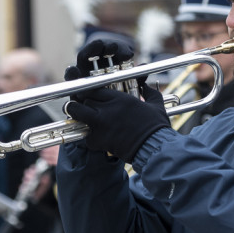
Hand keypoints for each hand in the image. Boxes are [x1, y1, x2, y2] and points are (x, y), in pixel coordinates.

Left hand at [64, 40, 168, 159]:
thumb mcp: (156, 105)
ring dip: (77, 114)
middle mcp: (107, 108)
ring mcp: (101, 123)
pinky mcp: (99, 139)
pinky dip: (90, 138)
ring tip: (80, 117)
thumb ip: (150, 92)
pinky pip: (86, 136)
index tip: (90, 95)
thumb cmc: (156, 126)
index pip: (94, 88)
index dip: (89, 91)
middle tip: (83, 106)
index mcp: (120, 98)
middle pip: (83, 98)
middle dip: (82, 102)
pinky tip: (96, 139)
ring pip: (77, 112)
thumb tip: (147, 86)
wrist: (153, 147)